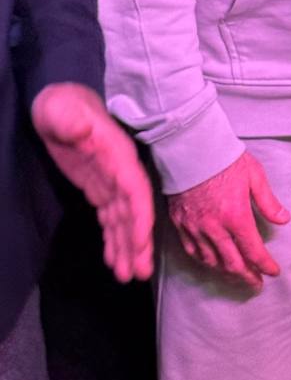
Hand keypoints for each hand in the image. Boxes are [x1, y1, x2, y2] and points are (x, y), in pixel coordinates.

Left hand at [30, 83, 154, 282]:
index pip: (135, 188)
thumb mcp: (60, 107)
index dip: (140, 215)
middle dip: (139, 241)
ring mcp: (110, 181)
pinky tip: (115, 261)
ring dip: (128, 246)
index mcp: (117, 153)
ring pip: (124, 218)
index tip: (142, 242)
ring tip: (129, 276)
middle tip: (140, 274)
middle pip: (135, 210)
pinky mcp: (99, 188)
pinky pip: (111, 218)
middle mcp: (120, 170)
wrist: (59, 103)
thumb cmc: (61, 104)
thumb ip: (70, 118)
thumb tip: (81, 130)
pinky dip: (115, 239)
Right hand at [167, 151, 289, 289]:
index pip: (253, 250)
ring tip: (237, 274)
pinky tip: (212, 262)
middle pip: (232, 263)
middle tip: (256, 284)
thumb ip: (269, 201)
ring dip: (226, 271)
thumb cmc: (225, 159)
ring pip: (211, 261)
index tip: (273, 272)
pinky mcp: (179, 224)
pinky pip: (192, 251)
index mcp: (235, 216)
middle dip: (247, 276)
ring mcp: (194, 228)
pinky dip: (205, 261)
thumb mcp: (255, 175)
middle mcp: (214, 228)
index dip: (264, 265)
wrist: (190, 148)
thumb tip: (284, 219)